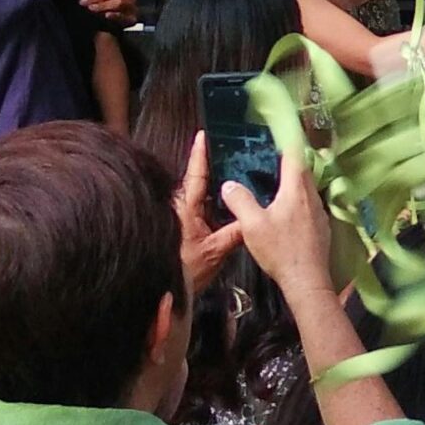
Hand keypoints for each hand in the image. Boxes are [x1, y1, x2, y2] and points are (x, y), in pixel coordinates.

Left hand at [174, 132, 245, 291]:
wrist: (168, 291)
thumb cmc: (186, 269)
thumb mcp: (217, 250)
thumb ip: (237, 231)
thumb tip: (256, 216)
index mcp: (187, 207)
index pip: (196, 174)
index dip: (200, 153)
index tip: (204, 133)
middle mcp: (183, 208)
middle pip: (201, 181)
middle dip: (217, 167)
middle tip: (236, 152)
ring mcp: (185, 217)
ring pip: (204, 196)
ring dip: (219, 187)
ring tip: (240, 174)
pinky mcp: (188, 228)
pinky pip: (205, 209)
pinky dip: (217, 204)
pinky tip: (233, 203)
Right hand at [221, 147, 333, 299]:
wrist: (307, 280)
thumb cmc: (280, 250)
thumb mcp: (252, 224)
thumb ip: (240, 200)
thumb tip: (229, 185)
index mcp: (296, 190)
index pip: (295, 156)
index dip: (288, 142)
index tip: (280, 133)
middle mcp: (312, 197)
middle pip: (303, 171)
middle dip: (290, 162)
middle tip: (274, 158)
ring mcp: (320, 213)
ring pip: (308, 189)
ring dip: (295, 182)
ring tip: (279, 183)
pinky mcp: (321, 228)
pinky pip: (310, 205)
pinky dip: (299, 200)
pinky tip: (288, 211)